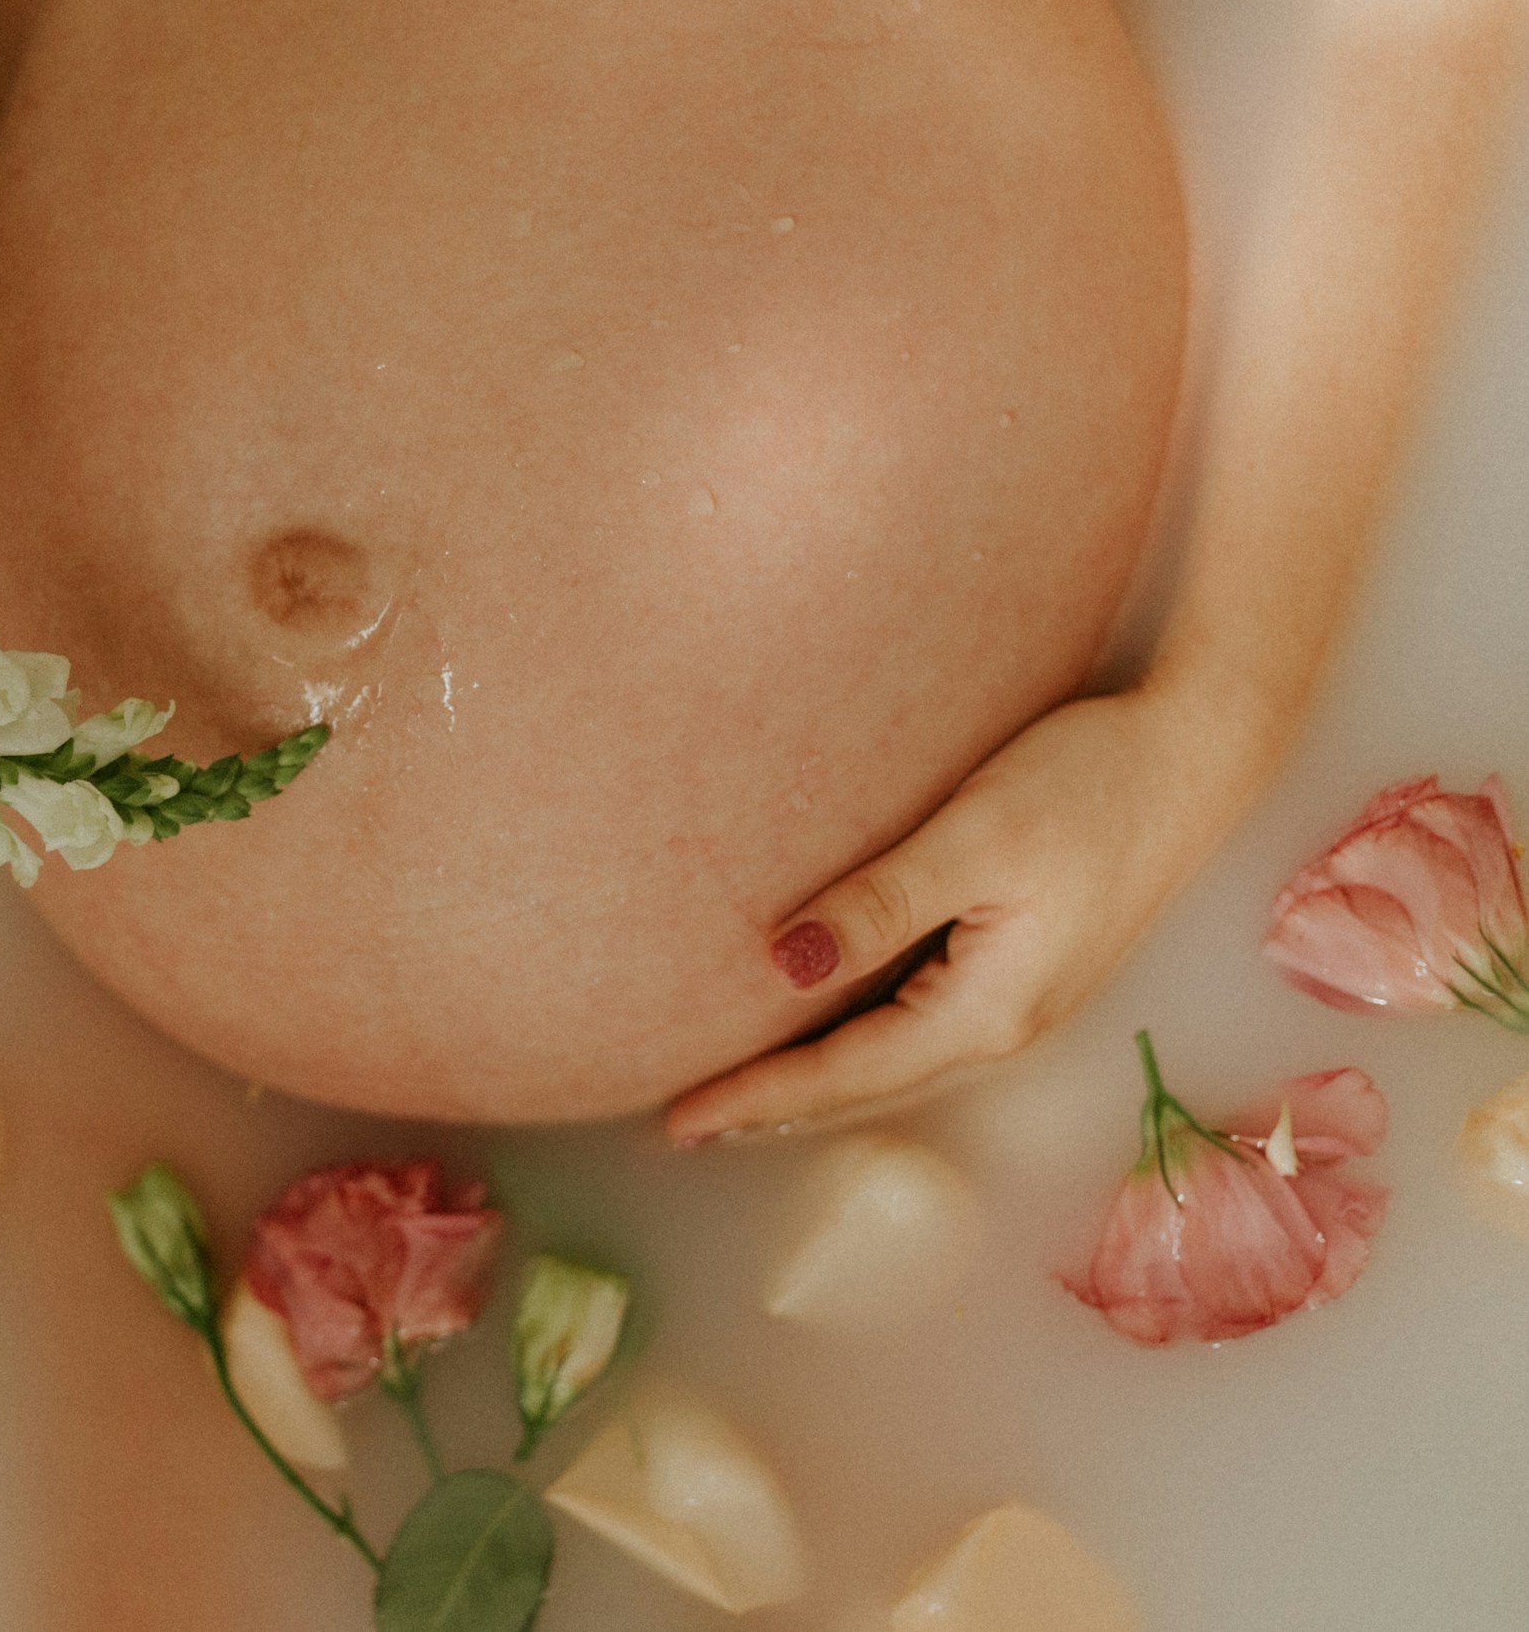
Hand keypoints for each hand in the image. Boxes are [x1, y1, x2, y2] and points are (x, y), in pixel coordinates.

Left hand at [664, 684, 1266, 1144]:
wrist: (1201, 752)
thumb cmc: (1092, 783)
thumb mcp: (974, 839)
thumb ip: (880, 903)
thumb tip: (784, 966)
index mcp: (988, 1011)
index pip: (843, 1074)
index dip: (755, 1097)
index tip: (678, 1120)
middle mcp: (1005, 1026)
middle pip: (865, 1086)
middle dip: (773, 1108)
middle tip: (683, 1126)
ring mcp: (1019, 1000)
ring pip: (890, 1062)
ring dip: (812, 1082)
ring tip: (736, 1096)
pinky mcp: (1023, 966)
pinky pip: (916, 1026)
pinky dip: (854, 1044)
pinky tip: (820, 1029)